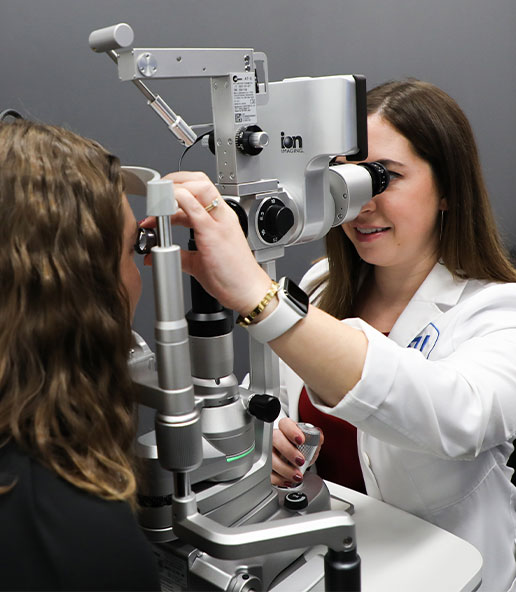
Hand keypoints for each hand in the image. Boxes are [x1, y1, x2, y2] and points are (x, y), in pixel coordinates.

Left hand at [141, 171, 271, 315]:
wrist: (248, 292)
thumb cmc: (231, 277)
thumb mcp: (199, 262)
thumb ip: (179, 255)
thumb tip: (159, 254)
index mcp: (220, 220)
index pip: (198, 190)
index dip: (177, 188)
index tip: (160, 198)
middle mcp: (222, 216)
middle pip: (200, 181)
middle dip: (174, 181)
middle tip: (156, 194)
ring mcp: (219, 223)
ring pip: (199, 187)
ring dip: (174, 190)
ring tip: (156, 206)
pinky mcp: (214, 234)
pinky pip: (196, 209)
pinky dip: (178, 203)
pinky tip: (163, 211)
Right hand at [271, 417, 323, 486]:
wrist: (295, 463)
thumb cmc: (301, 450)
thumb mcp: (311, 443)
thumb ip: (315, 438)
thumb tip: (318, 435)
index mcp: (285, 429)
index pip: (285, 424)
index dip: (292, 431)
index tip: (301, 440)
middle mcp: (275, 439)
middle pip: (275, 439)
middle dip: (288, 450)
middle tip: (300, 460)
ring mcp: (269, 453)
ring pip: (270, 457)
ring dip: (285, 468)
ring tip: (297, 475)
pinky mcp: (266, 468)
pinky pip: (268, 473)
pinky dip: (279, 479)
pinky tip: (288, 480)